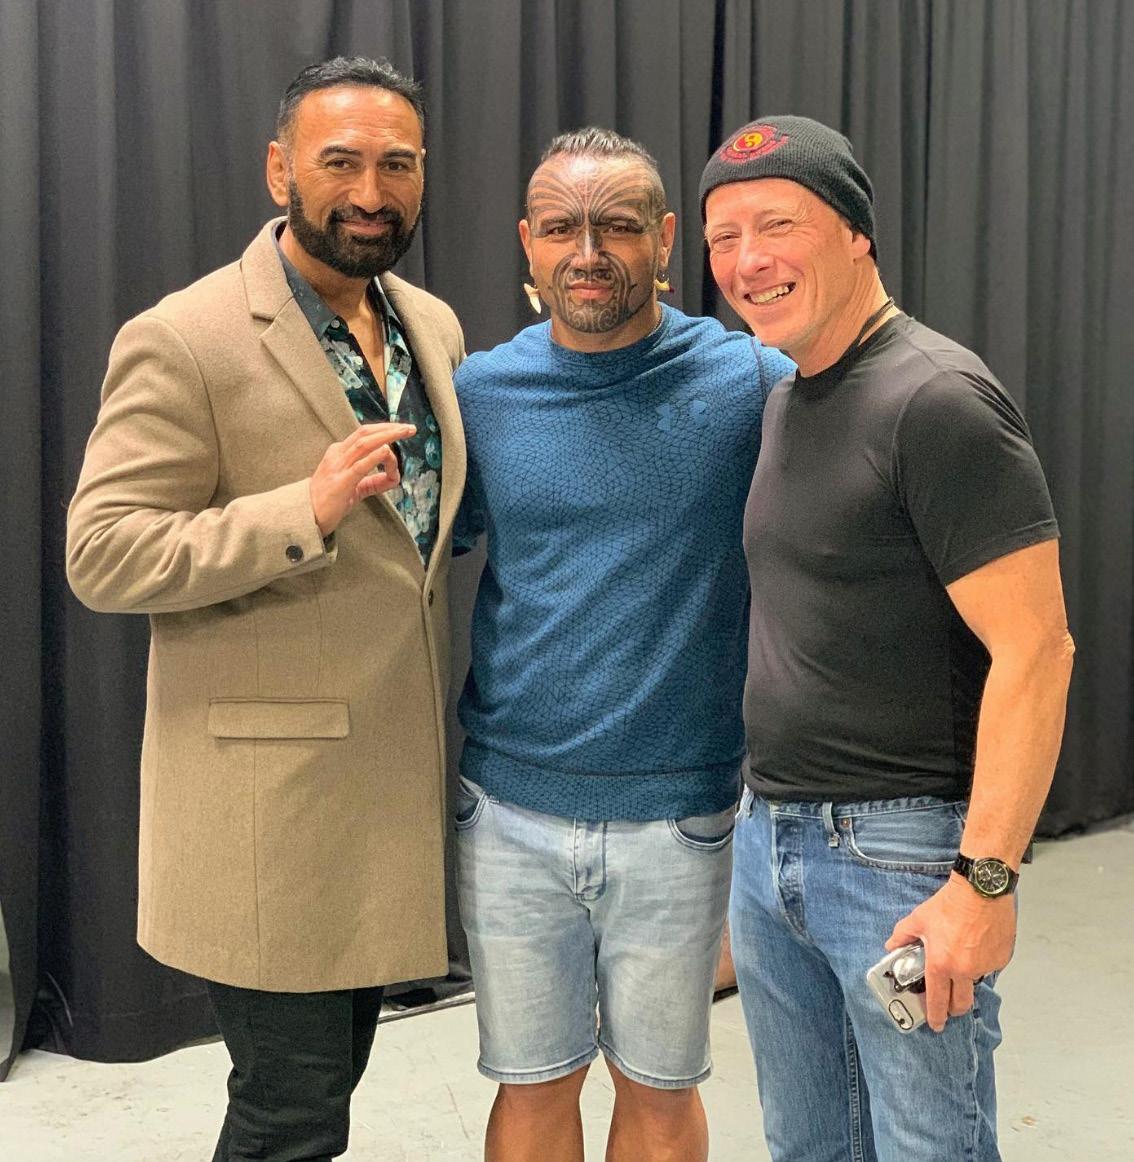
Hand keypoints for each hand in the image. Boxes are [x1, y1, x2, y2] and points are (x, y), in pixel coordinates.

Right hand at [309, 423, 415, 536]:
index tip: (402, 432)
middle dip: (390, 428)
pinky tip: (387, 451)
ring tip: (404, 433)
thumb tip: (393, 477)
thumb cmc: (328, 502)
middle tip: (409, 428)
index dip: (384, 430)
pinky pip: (360, 466)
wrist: (306, 516)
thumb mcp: (352, 486)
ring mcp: (338, 468)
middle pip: (366, 433)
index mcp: (339, 453)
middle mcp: (338, 455)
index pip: (364, 434)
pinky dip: (375, 457)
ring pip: (365, 444)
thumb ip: (371, 480)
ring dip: (387, 437)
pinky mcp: (341, 482)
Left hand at [885, 876, 1015, 1031]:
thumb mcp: (918, 919)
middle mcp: (964, 971)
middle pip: (961, 1004)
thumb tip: (892, 945)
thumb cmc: (949, 904)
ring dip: (966, 980)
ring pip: (975, 983)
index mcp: (941, 965)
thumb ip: (902, 935)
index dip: (935, 1016)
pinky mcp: (1001, 958)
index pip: (937, 1001)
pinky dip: (981, 962)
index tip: (935, 1024)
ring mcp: (985, 966)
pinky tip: (975, 944)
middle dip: (953, 1008)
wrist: (980, 890)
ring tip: (960, 957)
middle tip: (948, 1004)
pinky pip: (989, 967)